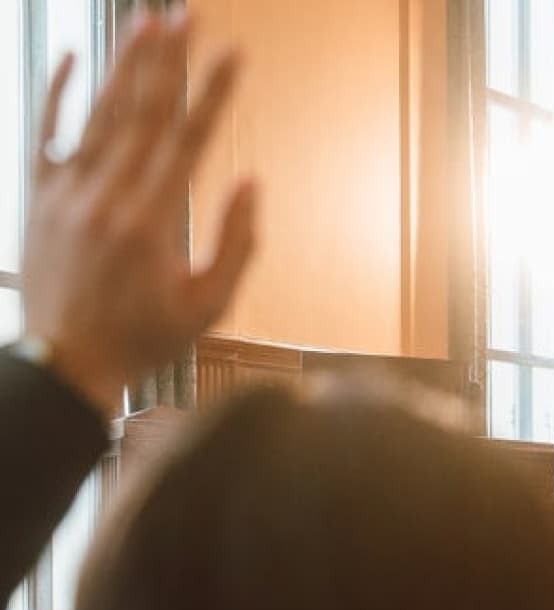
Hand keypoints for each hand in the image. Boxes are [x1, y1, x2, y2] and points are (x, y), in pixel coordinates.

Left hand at [22, 12, 255, 413]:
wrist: (62, 365)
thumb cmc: (143, 339)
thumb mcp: (209, 306)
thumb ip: (236, 244)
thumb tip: (249, 183)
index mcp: (151, 225)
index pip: (190, 141)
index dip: (214, 93)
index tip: (235, 55)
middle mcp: (106, 199)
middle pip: (144, 113)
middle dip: (171, 60)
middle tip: (189, 16)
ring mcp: (66, 194)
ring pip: (99, 114)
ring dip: (125, 65)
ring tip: (147, 23)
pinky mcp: (38, 198)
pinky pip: (44, 134)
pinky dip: (54, 94)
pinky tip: (69, 56)